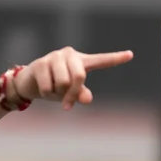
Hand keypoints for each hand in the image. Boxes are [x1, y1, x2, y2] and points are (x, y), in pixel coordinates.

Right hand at [13, 48, 133, 109]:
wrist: (29, 82)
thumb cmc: (56, 86)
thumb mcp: (71, 92)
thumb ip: (81, 94)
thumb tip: (87, 99)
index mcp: (82, 61)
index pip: (101, 60)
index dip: (115, 58)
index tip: (130, 55)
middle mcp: (69, 54)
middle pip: (79, 77)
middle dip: (73, 93)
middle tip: (67, 105)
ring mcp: (54, 57)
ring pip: (63, 83)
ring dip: (58, 94)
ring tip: (53, 91)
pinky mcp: (40, 63)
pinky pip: (49, 86)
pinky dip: (47, 94)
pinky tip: (43, 88)